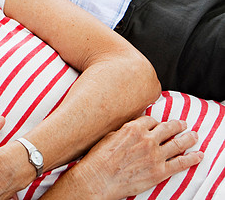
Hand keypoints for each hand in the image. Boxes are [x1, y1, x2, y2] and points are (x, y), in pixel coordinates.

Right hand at [58, 116, 201, 199]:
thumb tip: (132, 130)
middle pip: (168, 128)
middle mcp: (147, 139)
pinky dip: (192, 159)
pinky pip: (181, 163)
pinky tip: (198, 156)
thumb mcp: (110, 137)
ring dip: (188, 138)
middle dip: (177, 125)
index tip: (158, 124)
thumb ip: (125, 132)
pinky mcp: (160, 171)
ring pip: (178, 143)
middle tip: (183, 124)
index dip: (156, 122)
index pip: (151, 120)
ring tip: (194, 136)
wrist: (99, 178)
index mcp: (134, 129)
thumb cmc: (99, 158)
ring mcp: (155, 155)